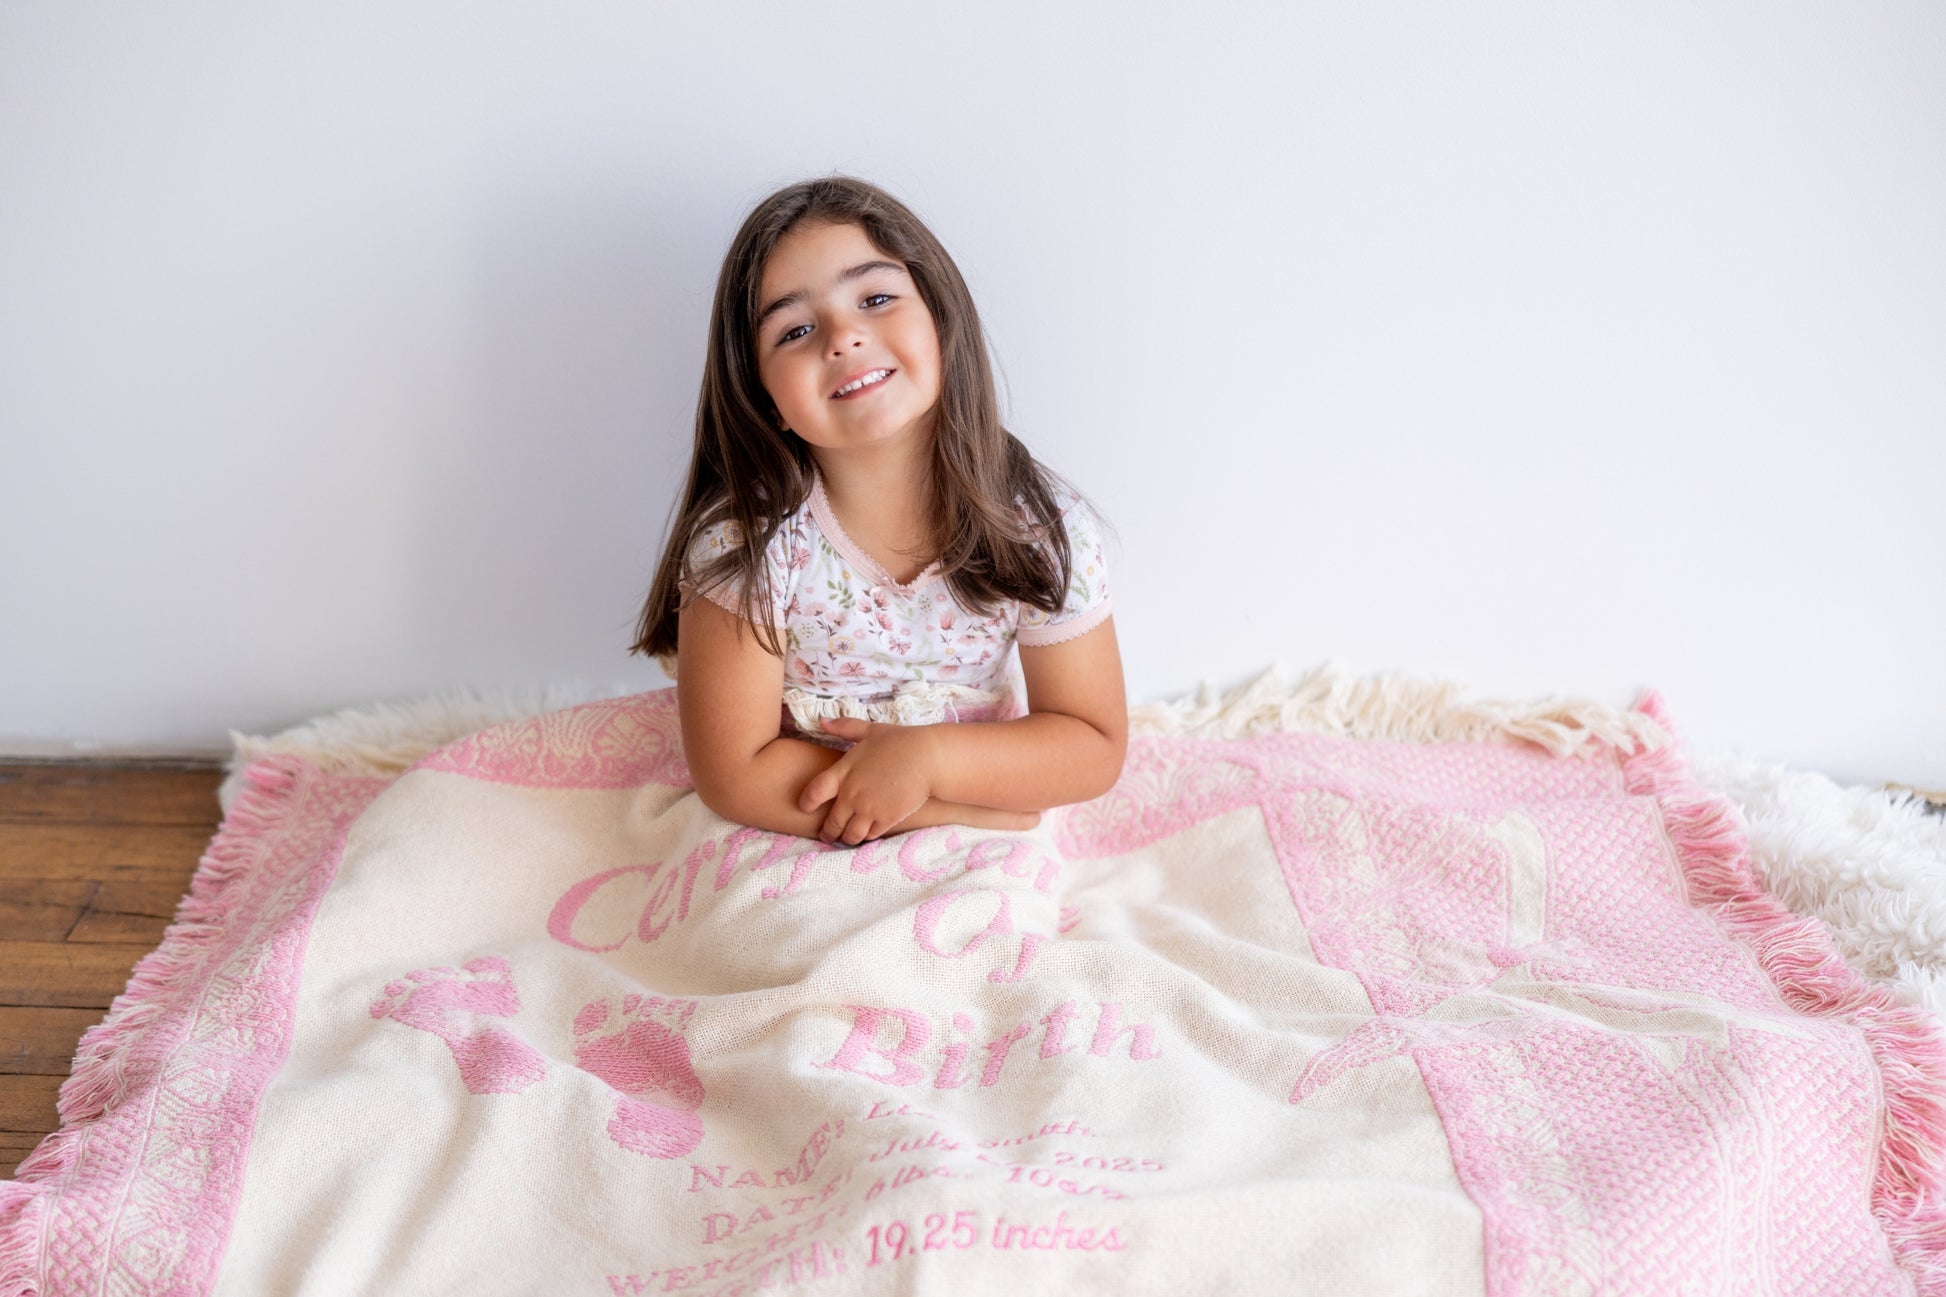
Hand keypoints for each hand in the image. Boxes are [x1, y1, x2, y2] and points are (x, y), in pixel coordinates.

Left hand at [796, 718, 937, 843]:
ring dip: (846, 838)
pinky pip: (870, 835)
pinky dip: (867, 836)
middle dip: (828, 832)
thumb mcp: (870, 731)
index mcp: (843, 772)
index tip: (806, 807)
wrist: (928, 758)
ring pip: (850, 834)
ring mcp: (868, 809)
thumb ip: (844, 727)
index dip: (806, 802)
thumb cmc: (900, 741)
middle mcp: (852, 794)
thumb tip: (821, 720)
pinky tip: (867, 833)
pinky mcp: (886, 819)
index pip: (814, 793)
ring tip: (847, 838)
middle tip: (827, 835)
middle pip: (832, 822)